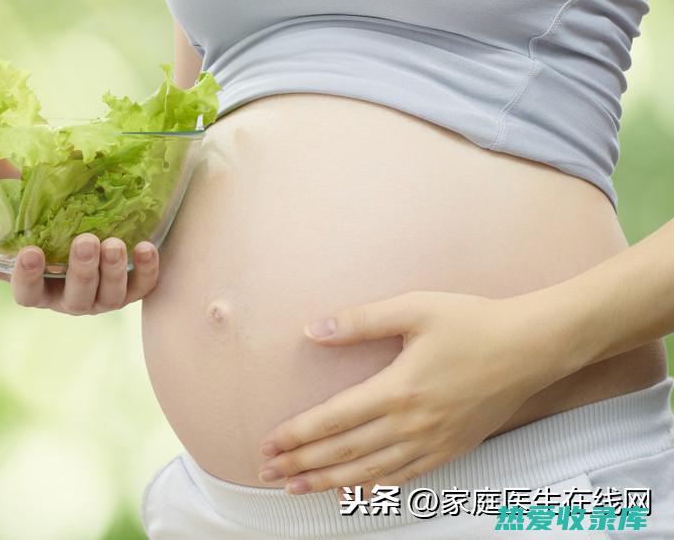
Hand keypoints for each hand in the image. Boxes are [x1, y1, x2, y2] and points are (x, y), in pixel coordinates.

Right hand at [0, 231, 160, 314]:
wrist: (89, 244)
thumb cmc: (44, 249)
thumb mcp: (10, 252)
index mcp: (39, 291)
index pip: (28, 294)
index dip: (28, 277)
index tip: (30, 252)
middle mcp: (71, 300)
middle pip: (76, 296)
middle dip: (81, 270)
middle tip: (85, 240)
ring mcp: (102, 298)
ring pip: (110, 295)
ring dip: (114, 269)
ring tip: (115, 243)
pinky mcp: (132, 289)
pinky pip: (143, 287)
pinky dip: (148, 270)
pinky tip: (147, 246)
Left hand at [256, 289, 569, 496]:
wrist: (532, 347)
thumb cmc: (473, 322)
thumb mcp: (413, 309)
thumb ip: (360, 321)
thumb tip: (313, 329)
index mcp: (398, 389)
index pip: (334, 420)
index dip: (297, 435)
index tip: (269, 444)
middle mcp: (413, 424)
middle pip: (345, 452)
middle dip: (302, 464)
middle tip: (267, 472)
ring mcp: (433, 441)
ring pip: (370, 471)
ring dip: (328, 482)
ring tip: (295, 487)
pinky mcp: (451, 449)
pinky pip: (404, 476)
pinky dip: (372, 486)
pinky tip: (352, 490)